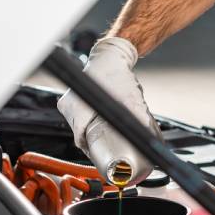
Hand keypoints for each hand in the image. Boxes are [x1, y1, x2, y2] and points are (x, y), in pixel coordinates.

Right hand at [57, 37, 158, 183]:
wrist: (110, 57)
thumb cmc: (116, 74)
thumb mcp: (130, 99)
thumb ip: (137, 117)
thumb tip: (146, 136)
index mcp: (78, 107)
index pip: (81, 139)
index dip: (92, 150)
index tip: (102, 156)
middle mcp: (69, 106)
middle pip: (79, 135)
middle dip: (93, 144)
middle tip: (108, 151)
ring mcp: (68, 103)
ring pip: (77, 129)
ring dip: (90, 136)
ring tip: (104, 142)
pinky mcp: (70, 102)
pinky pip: (77, 121)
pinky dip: (87, 127)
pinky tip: (98, 129)